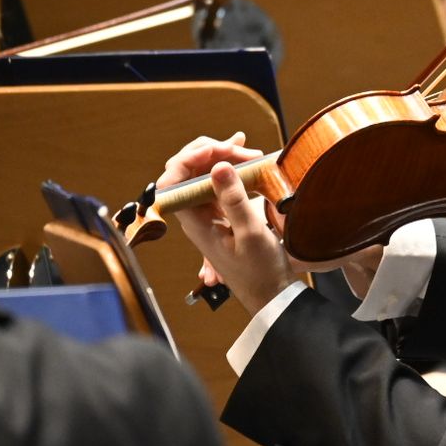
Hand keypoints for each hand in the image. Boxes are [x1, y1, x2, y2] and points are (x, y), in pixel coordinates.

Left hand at [157, 134, 299, 314]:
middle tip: (243, 150)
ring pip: (205, 176)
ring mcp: (209, 214)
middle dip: (212, 153)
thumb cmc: (260, 271)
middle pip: (188, 173)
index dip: (190, 158)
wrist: (272, 295)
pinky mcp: (223, 215)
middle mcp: (196, 216)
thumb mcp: (251, 233)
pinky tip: (250, 162)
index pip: (173, 180)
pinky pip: (220, 185)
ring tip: (250, 154)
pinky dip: (233, 170)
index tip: (218, 151)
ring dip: (225, 159)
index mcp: (195, 222)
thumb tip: (218, 166)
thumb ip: (234, 198)